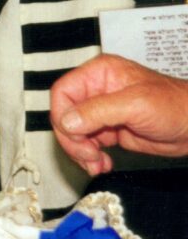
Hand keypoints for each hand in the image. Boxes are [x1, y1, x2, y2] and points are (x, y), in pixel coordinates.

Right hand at [50, 54, 187, 174]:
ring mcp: (102, 112)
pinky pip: (87, 144)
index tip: (76, 136)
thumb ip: (98, 111)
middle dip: (73, 139)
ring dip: (80, 152)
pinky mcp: (109, 130)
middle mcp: (96, 90)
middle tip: (88, 156)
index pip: (63, 92)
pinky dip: (90, 157)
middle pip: (65, 115)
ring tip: (96, 164)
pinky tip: (102, 164)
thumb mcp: (135, 104)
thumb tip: (67, 122)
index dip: (63, 116)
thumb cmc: (176, 106)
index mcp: (99, 74)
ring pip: (73, 133)